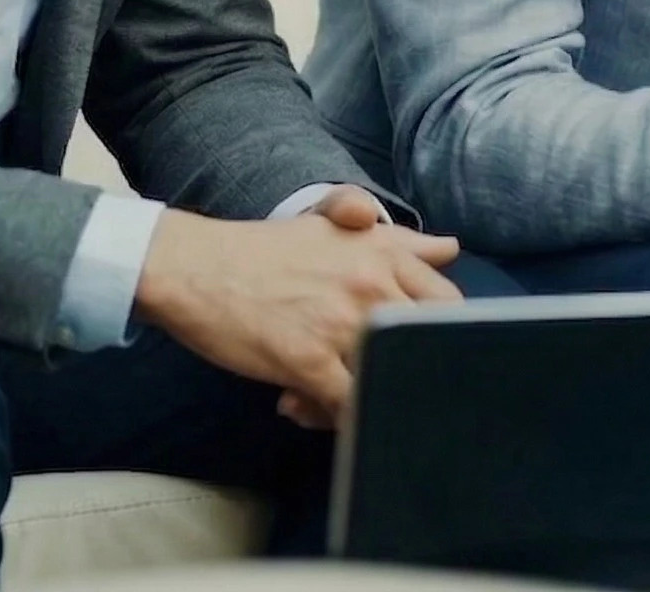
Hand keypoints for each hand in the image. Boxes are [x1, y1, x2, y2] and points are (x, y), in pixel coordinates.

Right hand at [134, 209, 461, 426]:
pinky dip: (334, 418)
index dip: (439, 335)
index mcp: (384, 253)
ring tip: (322, 394)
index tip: (413, 349)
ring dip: (365, 396)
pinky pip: (349, 407)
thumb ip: (399, 242)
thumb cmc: (266, 252)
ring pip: (387, 379)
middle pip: (427, 345)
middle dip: (407, 371)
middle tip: (366, 376)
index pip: (448, 304)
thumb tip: (451, 249)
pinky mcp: (309, 361)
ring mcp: (342, 324)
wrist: (198, 267)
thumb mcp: (337, 230)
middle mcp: (373, 285)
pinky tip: (300, 404)